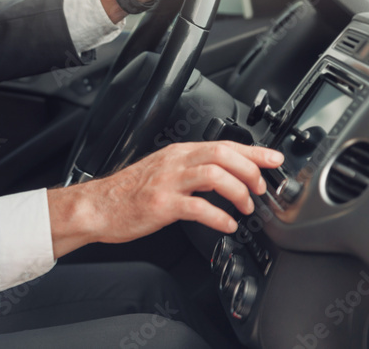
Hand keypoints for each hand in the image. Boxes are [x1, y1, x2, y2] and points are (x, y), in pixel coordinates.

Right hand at [46, 141, 283, 258]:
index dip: (254, 151)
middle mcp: (174, 162)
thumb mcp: (162, 172)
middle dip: (250, 171)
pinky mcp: (161, 205)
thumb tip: (223, 177)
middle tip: (260, 188)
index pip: (223, 144)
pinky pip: (199, 207)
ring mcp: (167, 183)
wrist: (97, 206)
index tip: (274, 159)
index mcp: (177, 153)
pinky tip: (226, 225)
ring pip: (214, 175)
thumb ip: (190, 170)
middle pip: (223, 154)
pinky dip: (219, 217)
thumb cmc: (127, 193)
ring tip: (245, 208)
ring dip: (238, 192)